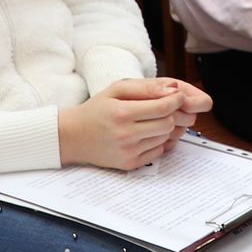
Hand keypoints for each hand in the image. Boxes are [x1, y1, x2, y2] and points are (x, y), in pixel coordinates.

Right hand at [59, 78, 192, 170]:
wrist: (73, 136)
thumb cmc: (96, 110)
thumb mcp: (116, 90)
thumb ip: (146, 87)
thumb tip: (174, 88)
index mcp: (122, 113)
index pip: (163, 108)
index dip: (176, 100)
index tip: (178, 96)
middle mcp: (126, 135)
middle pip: (168, 124)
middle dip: (172, 114)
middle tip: (166, 107)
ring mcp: (128, 152)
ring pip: (165, 137)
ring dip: (165, 127)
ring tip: (152, 120)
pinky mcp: (130, 164)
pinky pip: (158, 152)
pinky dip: (158, 141)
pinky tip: (146, 134)